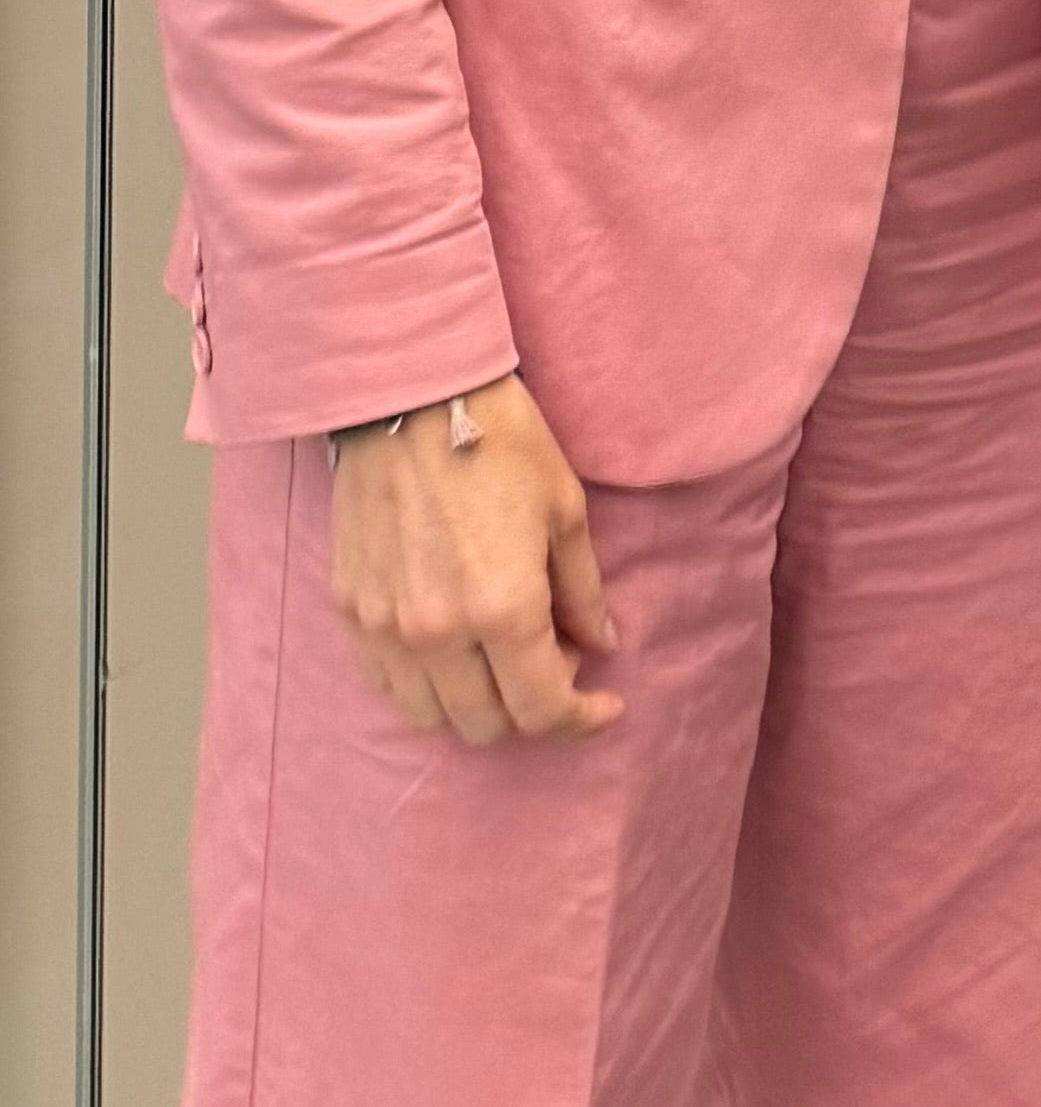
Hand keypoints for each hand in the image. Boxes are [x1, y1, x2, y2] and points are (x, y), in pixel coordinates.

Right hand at [327, 371, 619, 744]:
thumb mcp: (564, 509)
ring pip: (432, 717)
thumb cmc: (502, 444)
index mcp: (502, 609)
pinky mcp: (350, 614)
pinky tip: (453, 646)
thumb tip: (602, 645)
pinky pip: (389, 684)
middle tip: (556, 661)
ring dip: (476, 704)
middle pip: (486, 726)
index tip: (604, 706)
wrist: (412, 401)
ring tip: (504, 654)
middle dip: (531, 709)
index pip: (541, 709)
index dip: (580, 719)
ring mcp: (385, 629)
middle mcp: (438, 634)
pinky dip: (427, 685)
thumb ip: (583, 592)